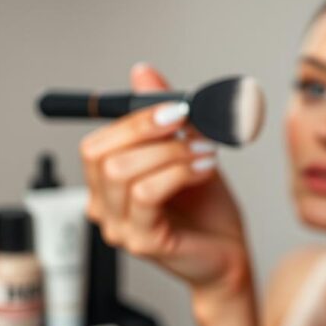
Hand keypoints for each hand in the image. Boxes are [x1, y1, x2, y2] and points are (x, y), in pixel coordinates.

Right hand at [80, 64, 250, 294]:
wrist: (229, 252)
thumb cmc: (206, 208)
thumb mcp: (184, 150)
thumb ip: (161, 115)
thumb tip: (142, 72)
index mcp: (106, 184)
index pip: (97, 142)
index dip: (134, 119)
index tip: (175, 108)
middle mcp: (104, 206)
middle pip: (100, 154)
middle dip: (147, 130)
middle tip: (187, 124)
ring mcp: (119, 227)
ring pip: (123, 172)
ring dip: (170, 152)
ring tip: (204, 152)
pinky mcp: (142, 242)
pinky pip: (148, 194)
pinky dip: (180, 172)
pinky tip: (205, 170)